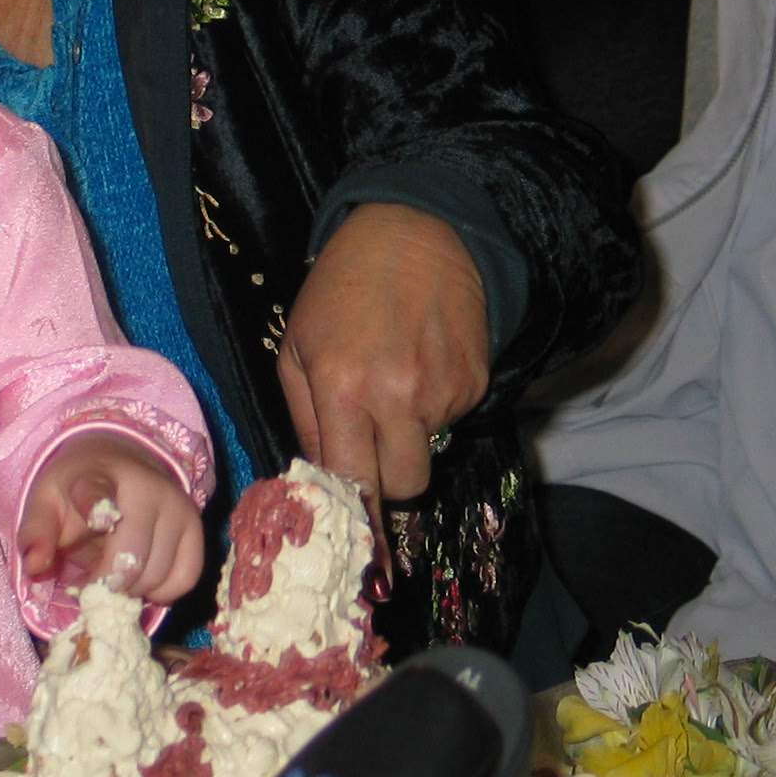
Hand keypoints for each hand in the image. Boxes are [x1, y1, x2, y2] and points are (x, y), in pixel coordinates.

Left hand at [19, 432, 202, 603]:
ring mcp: (179, 508)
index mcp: (99, 476)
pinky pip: (185, 579)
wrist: (119, 464)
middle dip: (106, 584)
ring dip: (132, 590)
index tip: (98, 520)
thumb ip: (36, 534)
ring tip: (114, 577)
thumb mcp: (45, 503)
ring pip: (158, 576)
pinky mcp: (197, 530)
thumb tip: (35, 566)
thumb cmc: (76, 492)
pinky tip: (142, 579)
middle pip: (131, 560)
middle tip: (91, 585)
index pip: (99, 492)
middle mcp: (148, 488)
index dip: (99, 506)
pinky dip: (162, 591)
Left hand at [279, 202, 489, 514]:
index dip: (354, 516)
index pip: (352, 481)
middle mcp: (397, 395)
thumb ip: (306, 419)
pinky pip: (454, 420)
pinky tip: (422, 362)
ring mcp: (443, 389)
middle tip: (374, 448)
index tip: (357, 544)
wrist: (415, 232)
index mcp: (342, 387)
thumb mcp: (298, 347)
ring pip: (429, 454)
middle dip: (386, 479)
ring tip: (396, 385)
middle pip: (403, 486)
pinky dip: (436, 406)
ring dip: (410, 438)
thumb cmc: (341, 289)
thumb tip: (323, 478)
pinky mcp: (477, 380)